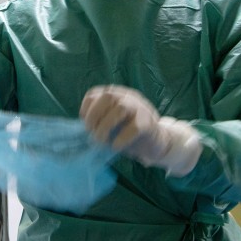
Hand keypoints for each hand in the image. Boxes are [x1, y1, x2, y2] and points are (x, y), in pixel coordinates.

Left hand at [79, 85, 200, 176]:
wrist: (158, 142)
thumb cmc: (130, 134)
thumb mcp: (112, 124)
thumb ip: (100, 122)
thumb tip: (82, 131)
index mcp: (117, 95)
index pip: (95, 93)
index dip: (86, 109)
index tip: (85, 125)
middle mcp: (128, 97)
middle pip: (108, 96)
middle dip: (94, 116)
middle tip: (92, 134)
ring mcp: (140, 108)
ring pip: (120, 108)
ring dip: (105, 126)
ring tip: (101, 141)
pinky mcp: (148, 123)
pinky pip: (134, 127)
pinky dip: (121, 138)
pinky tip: (116, 147)